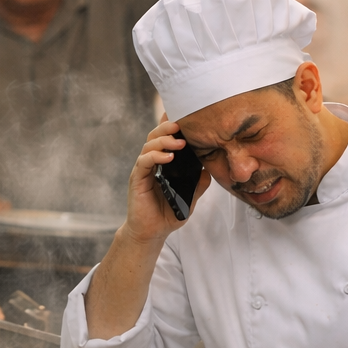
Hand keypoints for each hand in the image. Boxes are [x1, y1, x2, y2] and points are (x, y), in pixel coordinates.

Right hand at [126, 116, 209, 244]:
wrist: (153, 232)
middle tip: (181, 124)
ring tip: (179, 142)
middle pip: (156, 135)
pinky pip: (144, 162)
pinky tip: (168, 158)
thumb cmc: (169, 213)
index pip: (166, 138)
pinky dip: (156, 156)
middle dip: (168, 127)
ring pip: (149, 145)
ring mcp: (143, 169)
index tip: (183, 115)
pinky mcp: (137, 179)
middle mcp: (152, 162)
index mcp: (163, 163)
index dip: (171, 125)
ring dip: (164, 140)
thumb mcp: (190, 197)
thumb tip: (209, 168)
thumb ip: (199, 182)